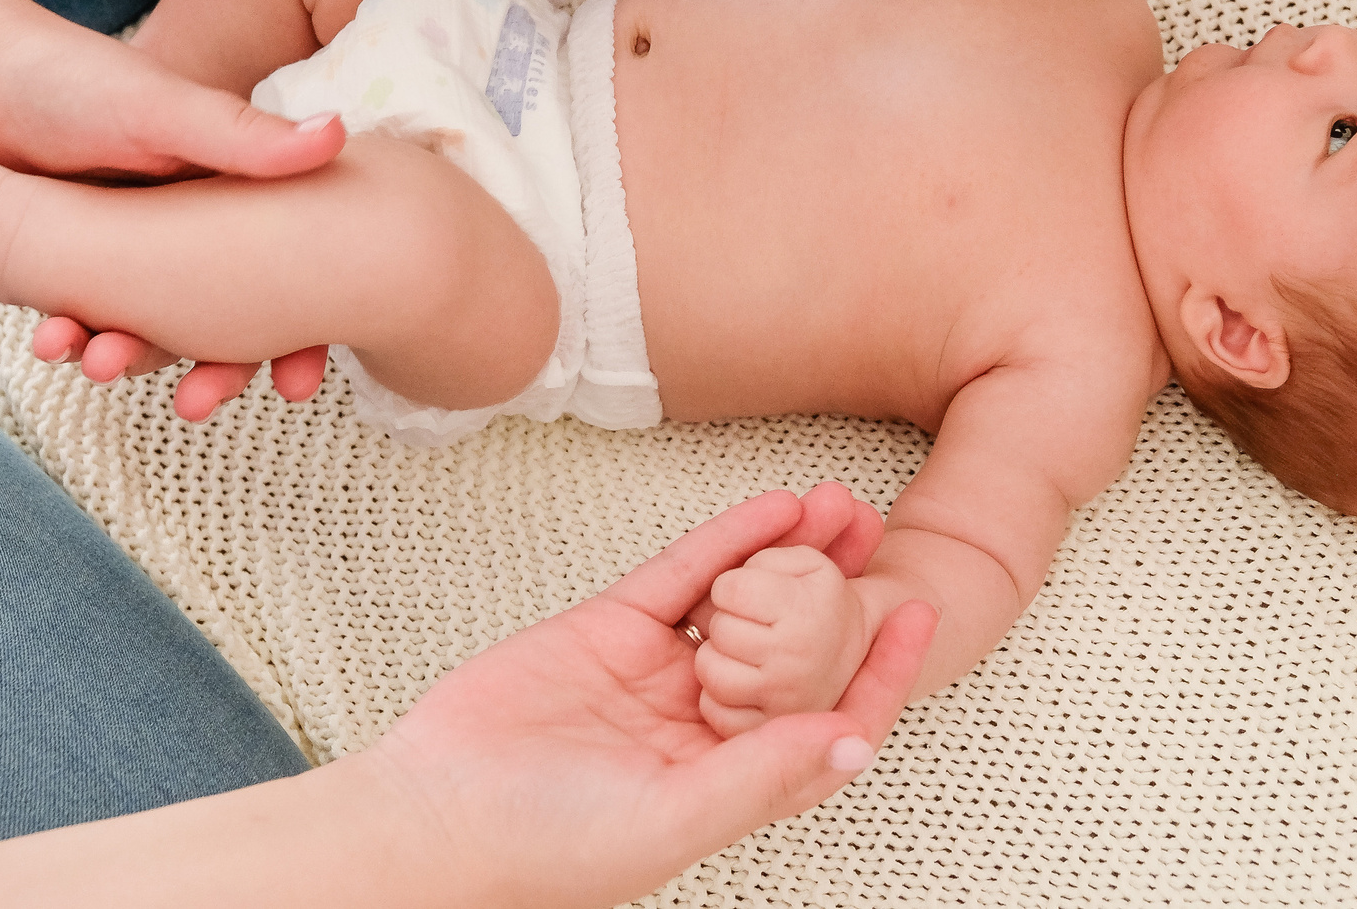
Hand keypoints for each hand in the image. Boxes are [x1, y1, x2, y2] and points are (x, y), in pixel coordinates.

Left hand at [0, 18, 343, 413]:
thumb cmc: (71, 78)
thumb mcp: (161, 108)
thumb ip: (244, 134)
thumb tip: (340, 134)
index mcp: (228, 187)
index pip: (288, 270)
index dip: (302, 333)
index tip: (298, 383)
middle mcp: (188, 223)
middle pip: (224, 316)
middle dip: (217, 368)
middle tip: (197, 403)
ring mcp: (127, 248)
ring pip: (152, 326)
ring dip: (134, 357)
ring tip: (102, 367)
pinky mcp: (69, 266)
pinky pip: (86, 319)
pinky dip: (75, 339)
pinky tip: (53, 344)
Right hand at [361, 486, 937, 908]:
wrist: (436, 815)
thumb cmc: (548, 850)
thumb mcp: (668, 822)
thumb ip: (757, 778)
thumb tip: (852, 741)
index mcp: (731, 782)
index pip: (826, 722)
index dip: (877, 673)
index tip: (920, 618)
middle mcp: (706, 725)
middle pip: (795, 649)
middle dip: (842, 596)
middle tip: (887, 533)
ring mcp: (660, 674)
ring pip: (746, 603)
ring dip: (795, 557)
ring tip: (844, 506)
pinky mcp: (611, 630)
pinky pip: (685, 577)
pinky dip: (729, 541)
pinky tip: (774, 508)